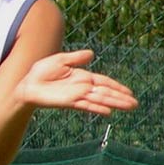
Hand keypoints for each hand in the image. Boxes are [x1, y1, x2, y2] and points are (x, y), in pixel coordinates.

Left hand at [16, 49, 138, 115]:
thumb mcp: (59, 60)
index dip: (116, 86)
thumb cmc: (41, 72)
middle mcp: (82, 87)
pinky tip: (108, 111)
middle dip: (119, 97)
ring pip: (99, 99)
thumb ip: (76, 58)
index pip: (102, 81)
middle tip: (135, 103)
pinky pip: (86, 105)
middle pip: (104, 92)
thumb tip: (92, 53)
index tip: (129, 92)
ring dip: (114, 103)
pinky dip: (96, 108)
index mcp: (81, 77)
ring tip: (129, 107)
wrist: (28, 83)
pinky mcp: (69, 102)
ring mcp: (76, 95)